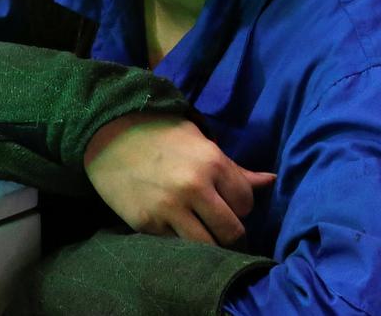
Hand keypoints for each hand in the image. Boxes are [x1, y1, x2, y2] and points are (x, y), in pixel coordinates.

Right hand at [83, 113, 275, 245]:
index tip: (229, 203)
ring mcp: (169, 209)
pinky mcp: (147, 224)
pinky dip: (180, 242)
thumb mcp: (200, 142)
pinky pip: (176, 246)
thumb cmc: (160, 134)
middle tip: (221, 227)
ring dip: (209, 243)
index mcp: (212, 162)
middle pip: (232, 231)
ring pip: (207, 246)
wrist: (108, 134)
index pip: (246, 202)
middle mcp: (194, 188)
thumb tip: (272, 181)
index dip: (240, 205)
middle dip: (231, 232)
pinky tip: (176, 229)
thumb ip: (235, 169)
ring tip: (202, 232)